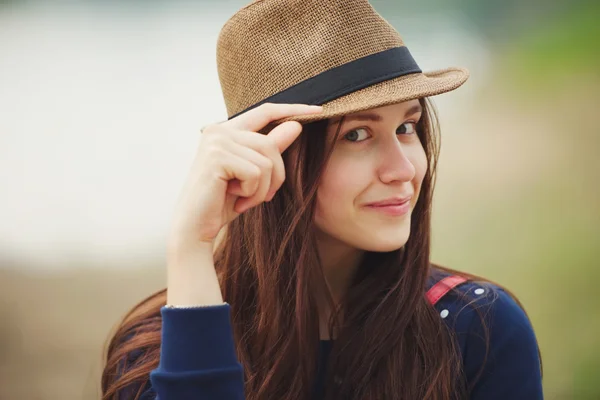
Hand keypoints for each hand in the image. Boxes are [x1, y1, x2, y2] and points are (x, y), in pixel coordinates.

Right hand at [168, 103, 322, 250]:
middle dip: (275, 176)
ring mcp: (216, 141)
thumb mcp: (254, 175)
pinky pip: (257, 173)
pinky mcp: (217, 156)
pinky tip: (235, 200)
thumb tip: (295, 126)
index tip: (319, 110)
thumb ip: (271, 149)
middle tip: (258, 197)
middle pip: (270, 144)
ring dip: (261, 188)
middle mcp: (219, 130)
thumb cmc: (222, 203)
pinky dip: (252, 193)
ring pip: (266, 161)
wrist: (196, 228)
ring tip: (243, 199)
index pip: (265, 111)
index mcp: (226, 130)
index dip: (292, 109)